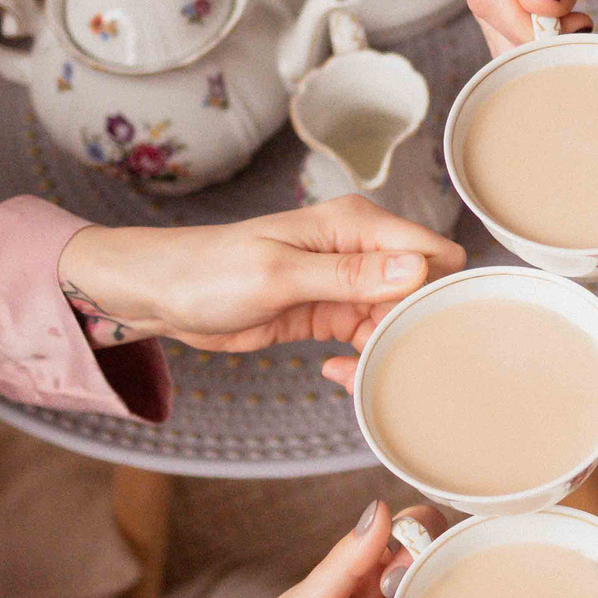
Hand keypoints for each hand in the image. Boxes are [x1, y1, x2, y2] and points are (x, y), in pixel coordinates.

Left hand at [57, 199, 463, 352]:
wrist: (163, 295)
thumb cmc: (210, 271)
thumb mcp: (279, 274)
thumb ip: (349, 275)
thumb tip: (415, 269)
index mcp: (355, 225)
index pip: (432, 252)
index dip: (434, 292)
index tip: (416, 331)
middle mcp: (359, 250)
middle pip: (422, 292)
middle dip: (410, 328)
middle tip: (386, 360)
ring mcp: (346, 283)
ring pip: (396, 321)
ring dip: (385, 351)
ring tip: (354, 371)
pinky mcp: (329, 313)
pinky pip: (367, 340)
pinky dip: (361, 360)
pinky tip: (336, 372)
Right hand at [436, 0, 597, 49]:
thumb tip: (540, 9)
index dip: (522, 25)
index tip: (565, 42)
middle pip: (487, 5)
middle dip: (530, 33)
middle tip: (581, 38)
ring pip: (496, 14)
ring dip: (534, 33)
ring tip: (581, 27)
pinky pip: (509, 7)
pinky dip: (536, 24)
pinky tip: (568, 22)